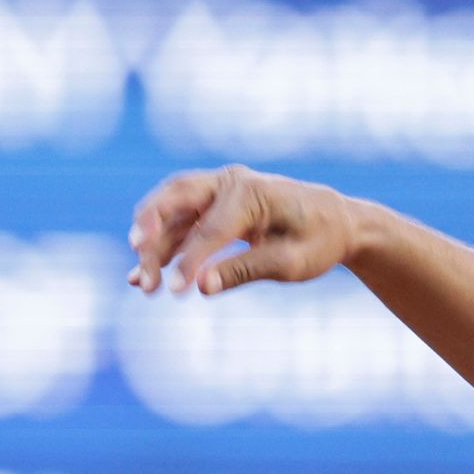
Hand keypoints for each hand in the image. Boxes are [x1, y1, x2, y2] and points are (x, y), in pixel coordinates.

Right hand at [127, 165, 364, 296]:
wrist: (335, 221)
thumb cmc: (318, 241)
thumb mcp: (291, 262)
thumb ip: (246, 270)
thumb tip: (202, 286)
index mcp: (251, 192)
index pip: (210, 228)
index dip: (190, 261)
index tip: (175, 291)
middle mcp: (228, 182)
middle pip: (175, 202)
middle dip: (152, 238)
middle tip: (141, 273)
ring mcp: (217, 189)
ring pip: (170, 210)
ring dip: (152, 244)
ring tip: (139, 282)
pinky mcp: (212, 203)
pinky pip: (178, 221)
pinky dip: (162, 245)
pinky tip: (144, 272)